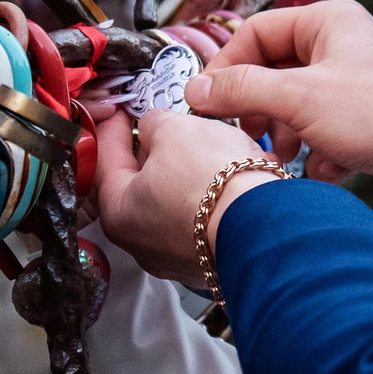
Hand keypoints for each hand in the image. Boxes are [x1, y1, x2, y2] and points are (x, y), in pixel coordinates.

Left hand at [94, 105, 270, 283]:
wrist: (266, 224)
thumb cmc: (214, 181)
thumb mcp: (174, 129)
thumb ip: (154, 123)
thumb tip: (154, 126)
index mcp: (118, 214)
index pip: (106, 160)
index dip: (114, 128)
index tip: (121, 113)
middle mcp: (142, 244)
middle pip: (141, 185)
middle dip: (156, 151)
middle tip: (164, 126)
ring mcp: (178, 257)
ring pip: (178, 202)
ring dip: (191, 172)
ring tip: (211, 146)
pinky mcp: (211, 260)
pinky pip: (207, 218)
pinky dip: (217, 194)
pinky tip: (236, 175)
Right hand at [183, 0, 372, 212]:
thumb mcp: (298, 97)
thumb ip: (241, 90)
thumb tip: (195, 90)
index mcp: (328, 21)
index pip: (257, 32)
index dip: (227, 66)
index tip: (205, 100)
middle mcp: (341, 46)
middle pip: (273, 72)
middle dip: (259, 108)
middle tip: (245, 133)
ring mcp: (353, 85)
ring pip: (294, 107)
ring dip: (286, 135)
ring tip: (286, 156)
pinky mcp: (364, 122)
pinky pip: (321, 134)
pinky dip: (318, 154)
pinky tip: (329, 168)